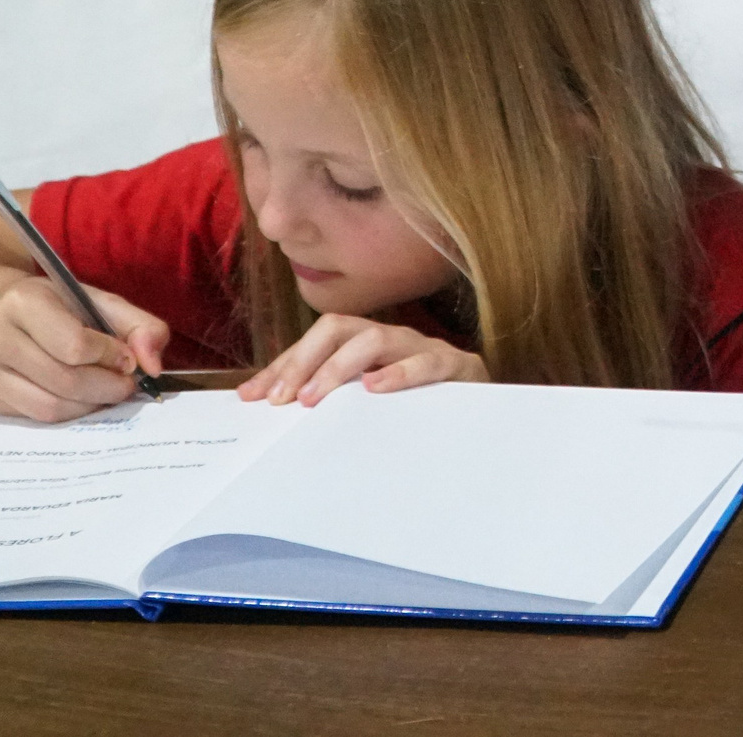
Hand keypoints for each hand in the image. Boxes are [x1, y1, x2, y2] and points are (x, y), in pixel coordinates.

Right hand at [0, 276, 169, 423]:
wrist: (1, 313)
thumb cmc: (60, 307)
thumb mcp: (101, 302)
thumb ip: (140, 326)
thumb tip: (154, 366)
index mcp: (23, 301)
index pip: (74, 345)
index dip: (110, 356)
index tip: (127, 358)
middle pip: (64, 381)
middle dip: (107, 388)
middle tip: (125, 385)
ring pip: (49, 408)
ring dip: (90, 406)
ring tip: (105, 392)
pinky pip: (35, 419)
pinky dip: (68, 415)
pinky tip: (80, 400)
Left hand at [236, 314, 486, 406]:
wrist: (487, 414)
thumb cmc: (421, 408)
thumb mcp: (369, 404)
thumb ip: (330, 400)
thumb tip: (266, 406)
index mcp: (366, 344)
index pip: (315, 341)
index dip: (283, 365)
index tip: (255, 396)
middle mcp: (390, 338)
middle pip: (338, 328)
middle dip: (304, 360)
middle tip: (282, 398)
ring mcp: (422, 348)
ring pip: (375, 339)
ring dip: (339, 367)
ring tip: (316, 398)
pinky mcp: (456, 366)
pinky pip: (426, 362)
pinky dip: (400, 374)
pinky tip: (376, 389)